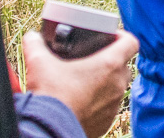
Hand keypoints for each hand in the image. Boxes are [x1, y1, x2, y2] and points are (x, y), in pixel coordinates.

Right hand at [22, 28, 138, 137]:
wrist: (48, 130)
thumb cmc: (50, 95)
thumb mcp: (39, 63)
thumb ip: (36, 45)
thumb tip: (32, 37)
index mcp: (110, 64)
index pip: (131, 42)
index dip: (122, 36)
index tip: (110, 37)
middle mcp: (117, 84)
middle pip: (123, 65)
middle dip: (111, 60)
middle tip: (92, 59)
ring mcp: (114, 104)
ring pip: (116, 86)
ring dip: (105, 82)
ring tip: (86, 81)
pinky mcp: (107, 121)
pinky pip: (109, 106)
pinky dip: (99, 101)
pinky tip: (84, 100)